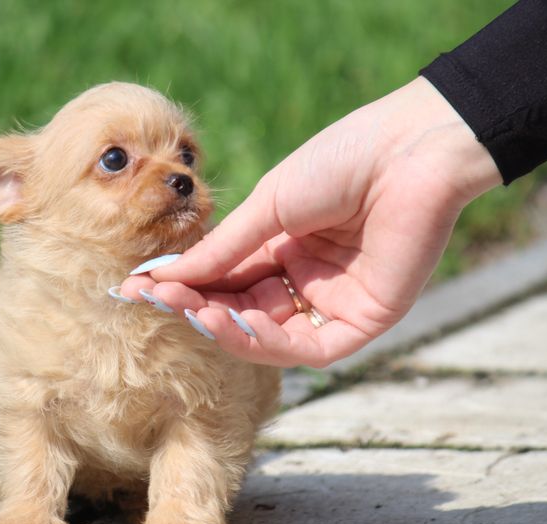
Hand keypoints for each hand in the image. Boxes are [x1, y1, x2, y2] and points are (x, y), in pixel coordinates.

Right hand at [119, 78, 501, 367]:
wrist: (409, 150)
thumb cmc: (341, 162)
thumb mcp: (268, 207)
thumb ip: (222, 249)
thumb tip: (161, 278)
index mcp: (284, 247)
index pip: (225, 279)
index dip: (184, 286)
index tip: (137, 286)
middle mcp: (306, 281)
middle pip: (241, 310)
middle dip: (198, 307)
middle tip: (158, 299)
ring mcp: (334, 304)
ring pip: (269, 337)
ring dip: (226, 328)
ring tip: (191, 310)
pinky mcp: (364, 322)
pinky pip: (307, 349)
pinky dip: (266, 342)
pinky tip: (232, 321)